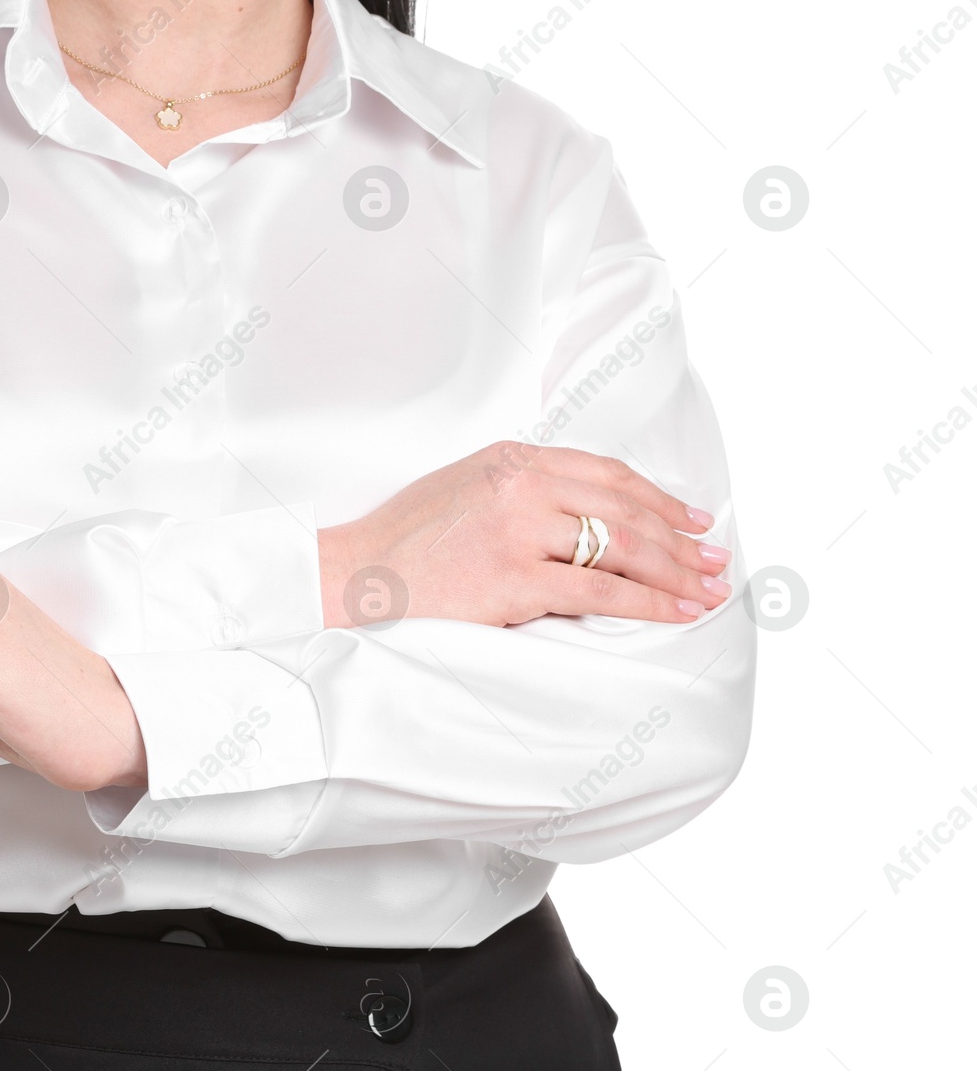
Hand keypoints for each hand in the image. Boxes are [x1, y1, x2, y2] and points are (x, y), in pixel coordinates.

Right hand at [317, 441, 732, 628]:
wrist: (354, 576)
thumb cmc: (404, 541)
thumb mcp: (465, 488)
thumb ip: (521, 489)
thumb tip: (586, 515)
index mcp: (511, 457)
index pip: (606, 474)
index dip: (659, 498)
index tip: (692, 520)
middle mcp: (520, 483)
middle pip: (625, 509)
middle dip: (681, 539)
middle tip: (716, 562)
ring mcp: (518, 528)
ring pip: (623, 547)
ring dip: (677, 572)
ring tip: (708, 591)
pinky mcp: (515, 576)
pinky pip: (601, 590)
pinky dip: (649, 602)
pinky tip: (675, 612)